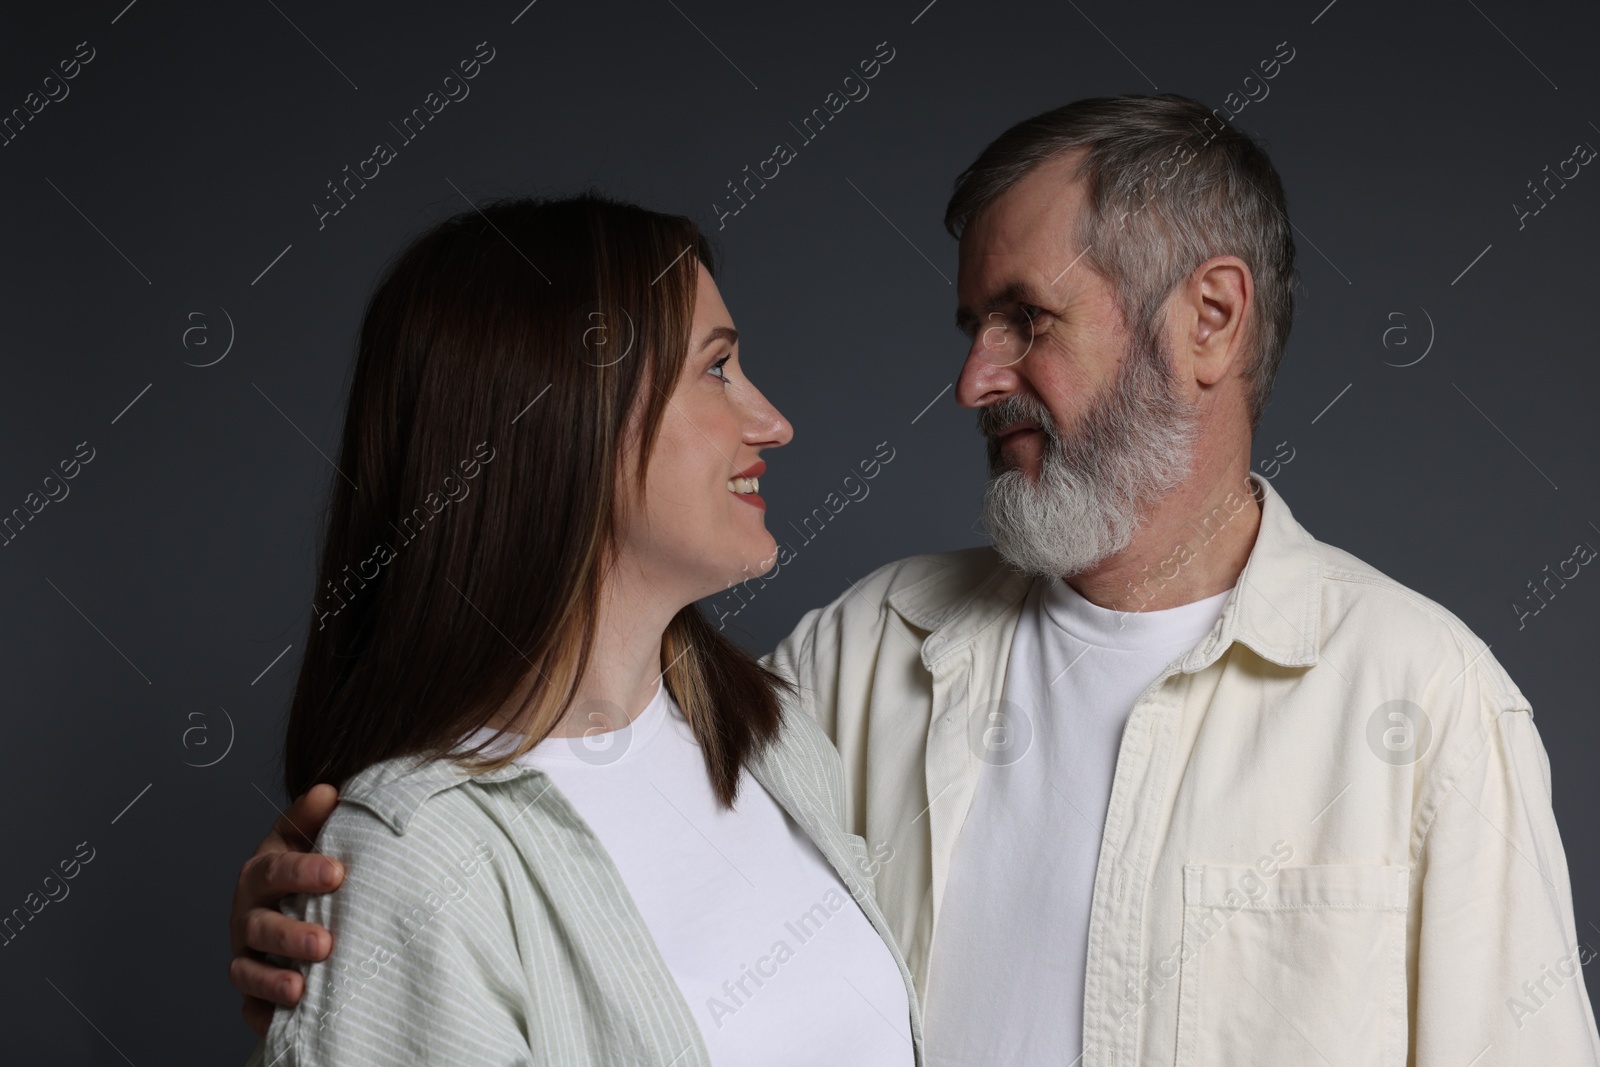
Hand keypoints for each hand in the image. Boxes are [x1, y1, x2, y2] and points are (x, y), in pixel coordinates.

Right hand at [228, 784, 343, 1036]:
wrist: (298, 900)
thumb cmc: (308, 866)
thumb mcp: (309, 836)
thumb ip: (314, 817)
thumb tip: (330, 791)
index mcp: (262, 873)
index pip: (273, 870)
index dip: (301, 871)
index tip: (336, 873)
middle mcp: (248, 914)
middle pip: (259, 925)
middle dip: (289, 935)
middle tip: (325, 942)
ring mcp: (248, 953)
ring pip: (248, 969)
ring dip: (272, 979)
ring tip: (300, 988)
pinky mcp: (253, 989)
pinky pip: (251, 1007)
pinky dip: (263, 1014)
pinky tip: (285, 1022)